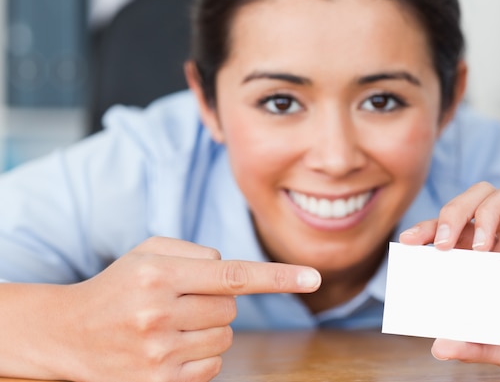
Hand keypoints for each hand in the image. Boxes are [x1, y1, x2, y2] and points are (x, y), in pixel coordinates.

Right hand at [47, 237, 320, 381]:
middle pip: (231, 307)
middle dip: (216, 301)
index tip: (313, 277)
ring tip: (170, 324)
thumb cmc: (117, 286)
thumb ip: (196, 252)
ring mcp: (158, 354)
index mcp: (158, 275)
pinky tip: (168, 348)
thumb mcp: (147, 253)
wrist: (66, 334)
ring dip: (208, 328)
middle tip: (182, 300)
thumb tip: (236, 275)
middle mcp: (158, 315)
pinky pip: (212, 367)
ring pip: (224, 338)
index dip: (277, 277)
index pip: (233, 274)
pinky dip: (200, 355)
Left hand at [399, 180, 499, 374]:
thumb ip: (474, 344)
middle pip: (478, 197)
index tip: (408, 242)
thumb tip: (438, 347)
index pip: (455, 227)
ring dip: (490, 212)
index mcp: (491, 257)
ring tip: (483, 248)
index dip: (429, 227)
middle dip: (453, 212)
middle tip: (443, 245)